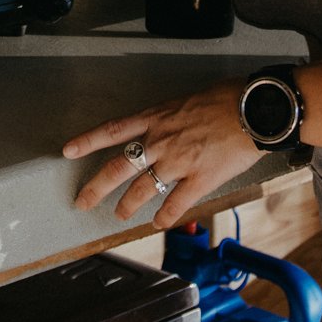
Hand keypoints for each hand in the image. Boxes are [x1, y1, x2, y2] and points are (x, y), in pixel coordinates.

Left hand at [63, 81, 261, 229]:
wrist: (254, 109)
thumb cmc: (225, 99)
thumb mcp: (186, 102)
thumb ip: (168, 120)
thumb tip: (161, 132)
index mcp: (156, 118)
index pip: (112, 131)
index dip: (87, 141)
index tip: (67, 150)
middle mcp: (160, 141)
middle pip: (118, 167)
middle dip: (96, 187)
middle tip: (82, 201)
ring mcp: (178, 162)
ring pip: (142, 190)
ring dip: (128, 205)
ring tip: (120, 215)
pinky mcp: (200, 179)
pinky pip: (175, 204)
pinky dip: (164, 216)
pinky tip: (158, 223)